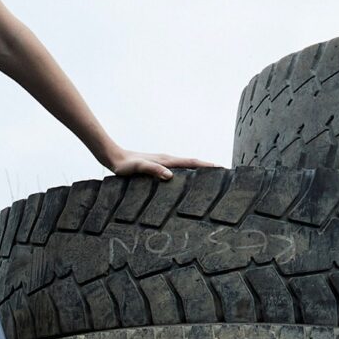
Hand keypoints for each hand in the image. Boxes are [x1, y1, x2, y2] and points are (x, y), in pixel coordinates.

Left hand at [101, 147, 220, 180]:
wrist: (114, 158)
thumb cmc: (125, 165)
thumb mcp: (138, 168)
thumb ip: (153, 170)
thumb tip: (170, 176)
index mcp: (167, 160)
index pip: (192, 162)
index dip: (207, 165)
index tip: (222, 168)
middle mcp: (168, 160)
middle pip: (193, 163)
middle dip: (208, 167)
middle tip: (224, 175)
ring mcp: (164, 162)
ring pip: (186, 166)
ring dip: (199, 170)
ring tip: (211, 178)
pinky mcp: (158, 166)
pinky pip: (178, 169)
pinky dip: (187, 173)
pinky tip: (187, 181)